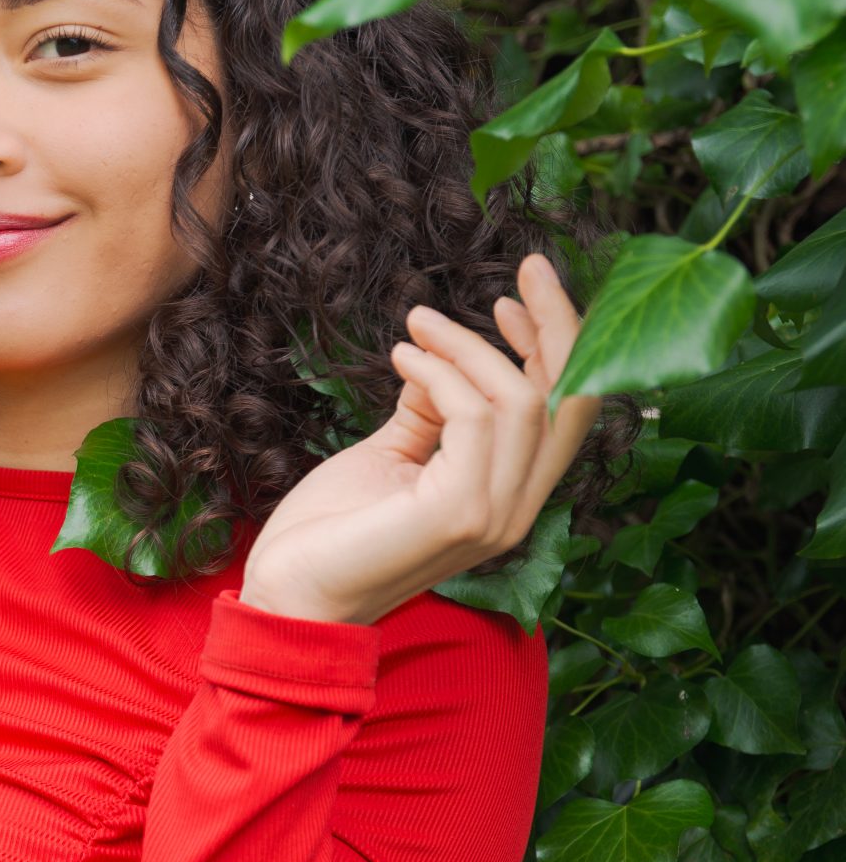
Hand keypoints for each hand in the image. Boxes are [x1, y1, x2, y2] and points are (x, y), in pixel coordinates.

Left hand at [243, 252, 602, 626]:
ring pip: (523, 399)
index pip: (569, 411)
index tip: (516, 296)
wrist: (288, 591)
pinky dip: (438, 372)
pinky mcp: (458, 513)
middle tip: (521, 270)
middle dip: (557, 323)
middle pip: (573, 399)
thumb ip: (430, 411)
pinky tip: (400, 359)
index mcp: (509, 495)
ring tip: (414, 328)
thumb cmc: (335, 528)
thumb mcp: (393, 452)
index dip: (561, 344)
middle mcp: (516, 509)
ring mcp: (493, 515)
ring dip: (468, 345)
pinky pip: (473, 415)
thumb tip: (442, 357)